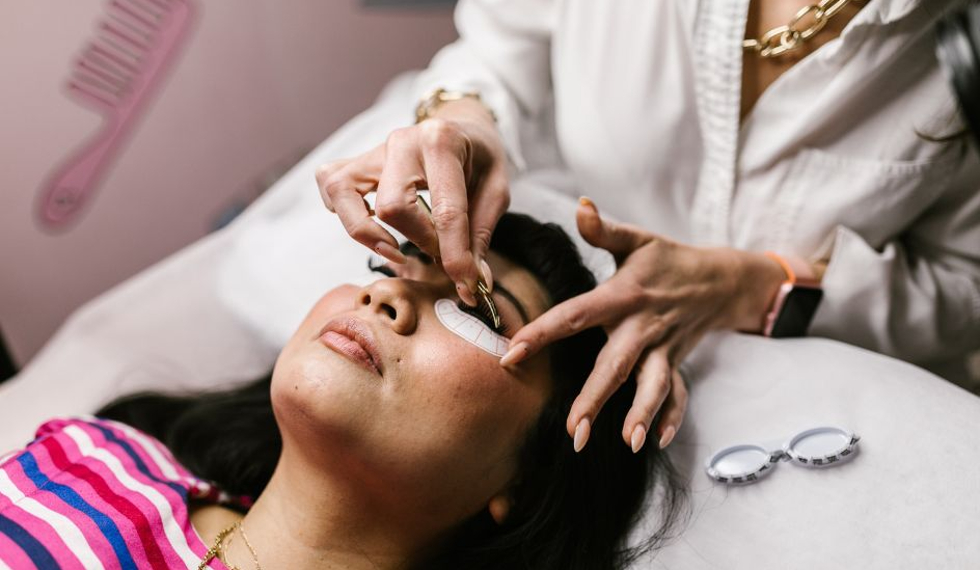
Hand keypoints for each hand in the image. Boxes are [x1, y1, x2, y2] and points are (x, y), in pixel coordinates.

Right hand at [314, 99, 509, 304]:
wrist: (461, 127)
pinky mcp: (357, 161)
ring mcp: (374, 150)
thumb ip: (481, 235)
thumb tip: (472, 281)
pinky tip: (369, 224)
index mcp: (442, 141)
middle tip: (440, 252)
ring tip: (395, 250)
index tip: (466, 285)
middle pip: (393, 206)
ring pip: (344, 192)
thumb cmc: (480, 159)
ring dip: (367, 232)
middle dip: (419, 242)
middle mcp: (402, 141)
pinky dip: (342, 211)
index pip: (445, 210)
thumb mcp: (497, 191)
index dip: (455, 256)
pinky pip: (330, 184)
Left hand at [500, 198, 785, 452]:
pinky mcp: (678, 361)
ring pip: (653, 384)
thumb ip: (604, 230)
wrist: (722, 278)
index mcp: (624, 296)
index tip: (512, 354)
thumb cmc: (668, 258)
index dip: (542, 333)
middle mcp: (643, 326)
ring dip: (641, 414)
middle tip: (574, 430)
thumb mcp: (638, 240)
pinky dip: (672, 417)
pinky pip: (678, 393)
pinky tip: (657, 442)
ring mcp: (664, 348)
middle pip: (616, 364)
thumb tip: (579, 206)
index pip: (575, 315)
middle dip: (596, 398)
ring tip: (627, 442)